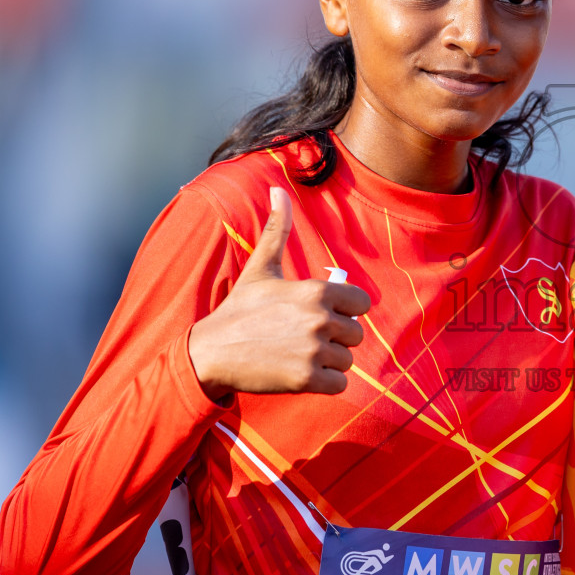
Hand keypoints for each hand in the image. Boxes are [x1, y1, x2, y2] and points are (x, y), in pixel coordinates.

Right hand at [188, 187, 370, 399]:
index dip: (345, 311)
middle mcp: (320, 319)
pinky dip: (325, 384)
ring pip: (347, 361)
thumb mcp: (261, 267)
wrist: (212, 352)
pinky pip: (340, 385)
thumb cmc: (240, 310)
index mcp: (317, 291)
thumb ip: (278, 229)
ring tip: (298, 355)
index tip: (321, 315)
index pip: (362, 304)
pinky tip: (300, 374)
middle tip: (304, 339)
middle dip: (336, 339)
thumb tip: (277, 189)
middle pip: (356, 334)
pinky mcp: (308, 380)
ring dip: (329, 363)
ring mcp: (315, 351)